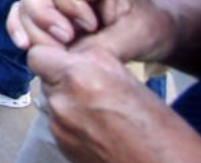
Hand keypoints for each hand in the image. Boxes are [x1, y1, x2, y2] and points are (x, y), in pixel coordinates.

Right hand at [6, 0, 171, 60]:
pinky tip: (26, 46)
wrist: (150, 31)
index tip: (91, 28)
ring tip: (55, 50)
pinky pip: (20, 14)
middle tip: (65, 40)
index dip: (69, 6)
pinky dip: (19, 29)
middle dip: (41, 14)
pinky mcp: (45, 8)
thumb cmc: (147, 28)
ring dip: (31, 27)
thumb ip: (102, 46)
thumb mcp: (134, 37)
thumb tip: (68, 59)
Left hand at [27, 45, 200, 162]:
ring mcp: (59, 129)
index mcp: (79, 79)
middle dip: (63, 78)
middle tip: (94, 87)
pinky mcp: (62, 148)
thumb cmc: (163, 133)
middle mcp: (62, 103)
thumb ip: (96, 62)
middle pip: (45, 78)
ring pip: (53, 101)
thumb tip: (77, 53)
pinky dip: (74, 122)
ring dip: (70, 100)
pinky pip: (59, 124)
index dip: (52, 54)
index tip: (68, 59)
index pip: (38, 54)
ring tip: (103, 111)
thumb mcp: (131, 81)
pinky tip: (101, 129)